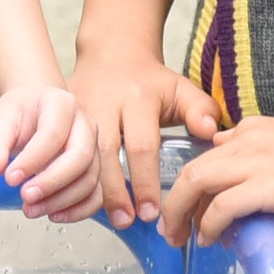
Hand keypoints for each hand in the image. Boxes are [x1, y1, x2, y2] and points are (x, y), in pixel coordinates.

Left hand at [0, 83, 102, 220]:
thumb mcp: (1, 120)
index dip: (32, 160)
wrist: (36, 108)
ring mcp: (94, 147)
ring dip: (61, 200)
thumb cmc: (21, 113)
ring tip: (32, 209)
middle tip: (25, 197)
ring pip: (90, 179)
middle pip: (80, 157)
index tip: (9, 178)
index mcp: (61, 105)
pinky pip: (96, 194)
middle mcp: (85, 124)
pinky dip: (79, 210)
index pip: (53, 134)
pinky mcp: (95, 169)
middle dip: (52, 182)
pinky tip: (54, 215)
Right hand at [67, 45, 218, 225]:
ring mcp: (79, 109)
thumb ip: (201, 110)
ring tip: (105, 218)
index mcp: (138, 98)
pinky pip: (62, 153)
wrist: (110, 53)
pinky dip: (71, 179)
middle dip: (116, 192)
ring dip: (92, 190)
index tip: (152, 212)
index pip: (142, 145)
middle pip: (106, 154)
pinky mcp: (63, 116)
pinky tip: (78, 202)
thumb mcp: (180, 89)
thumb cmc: (149, 81)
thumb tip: (211, 133)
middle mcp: (105, 102)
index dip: (145, 181)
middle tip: (128, 221)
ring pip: (80, 156)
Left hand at [158, 112, 273, 247]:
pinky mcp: (267, 186)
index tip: (189, 210)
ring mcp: (255, 162)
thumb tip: (238, 171)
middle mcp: (245, 141)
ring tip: (180, 240)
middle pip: (190, 170)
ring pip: (195, 183)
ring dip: (181, 215)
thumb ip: (261, 153)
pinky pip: (222, 206)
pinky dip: (209, 224)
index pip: (206, 156)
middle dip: (174, 203)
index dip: (191, 187)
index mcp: (250, 130)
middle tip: (170, 231)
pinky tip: (209, 239)